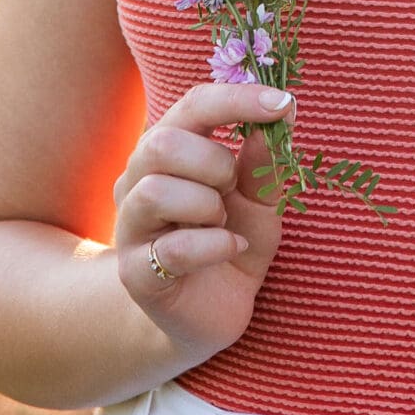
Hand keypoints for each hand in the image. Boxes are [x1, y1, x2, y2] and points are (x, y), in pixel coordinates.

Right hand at [112, 80, 292, 358]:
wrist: (207, 315)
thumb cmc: (230, 244)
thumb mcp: (260, 203)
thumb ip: (264, 166)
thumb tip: (276, 120)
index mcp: (169, 153)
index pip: (192, 106)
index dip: (237, 99)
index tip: (284, 103)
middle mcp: (138, 182)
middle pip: (161, 143)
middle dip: (213, 163)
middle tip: (231, 189)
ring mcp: (131, 228)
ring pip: (155, 191)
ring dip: (207, 206)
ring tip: (223, 224)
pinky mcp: (137, 273)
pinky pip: (174, 248)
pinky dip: (215, 245)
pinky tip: (230, 247)